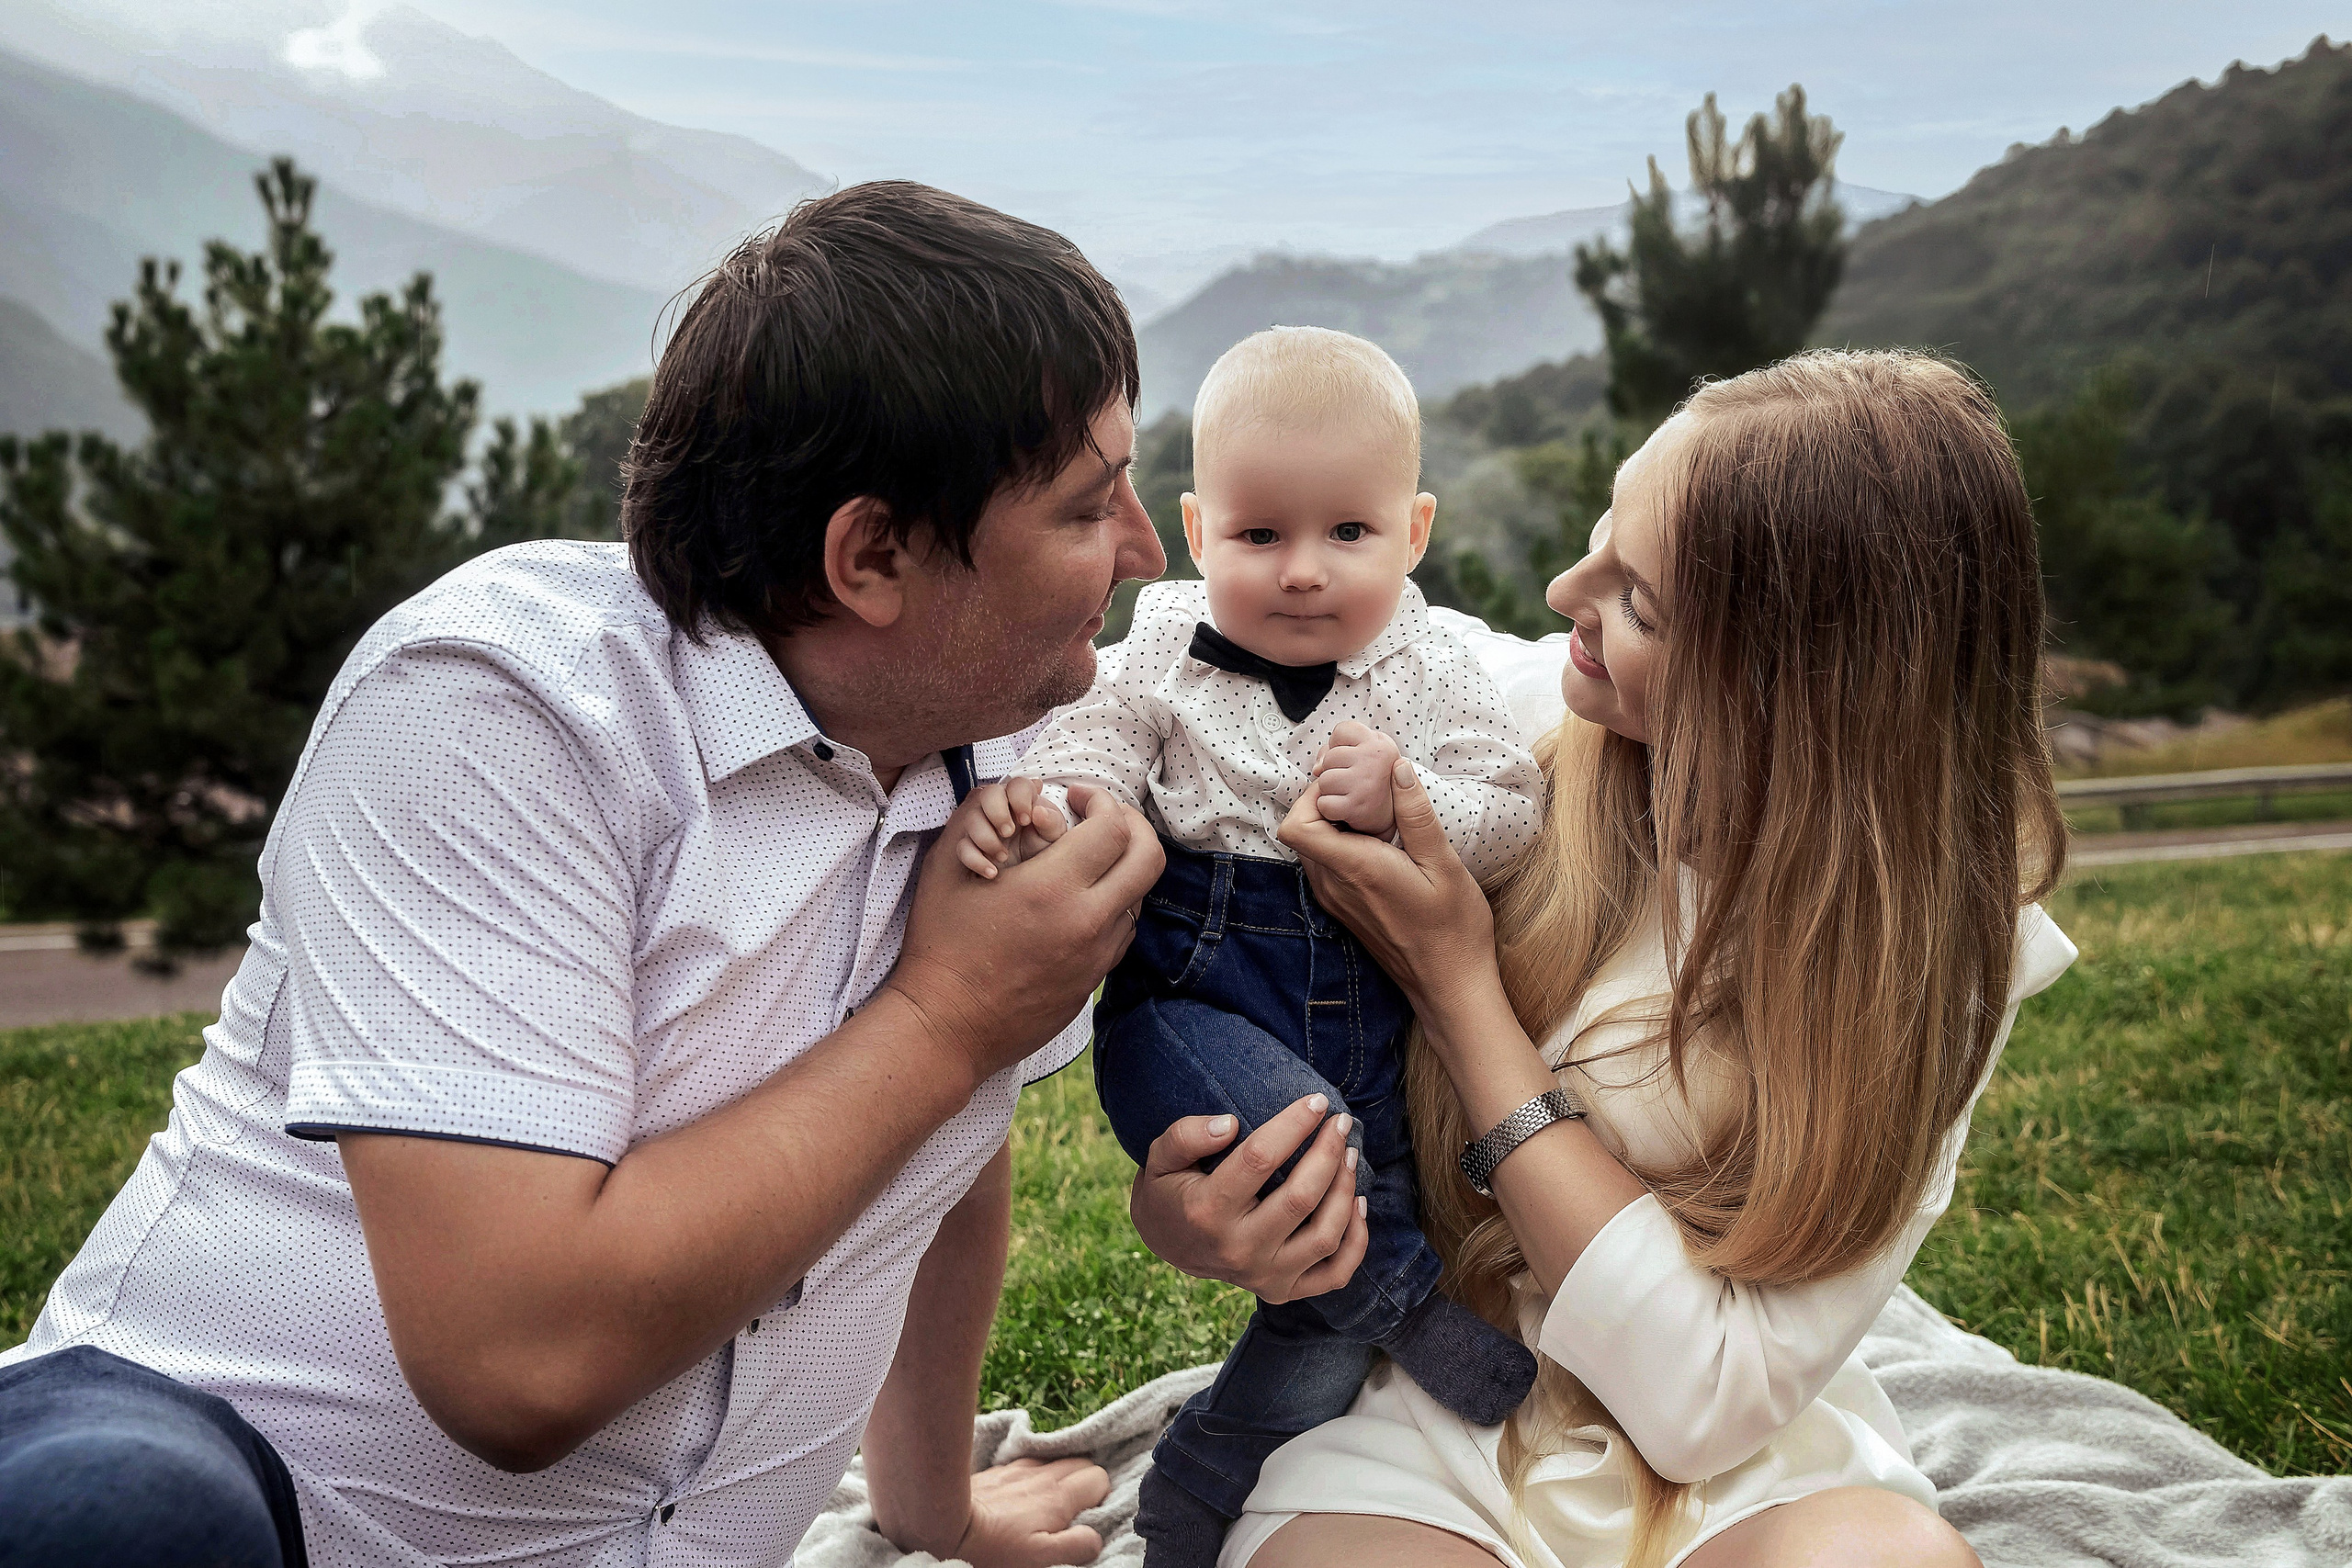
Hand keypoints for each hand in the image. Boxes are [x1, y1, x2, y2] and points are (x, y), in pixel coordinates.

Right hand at [893, 783, 1161, 1089]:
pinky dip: (1109, 909)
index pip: (1114, 826)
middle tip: (1101, 819)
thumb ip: (989, 821)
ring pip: (1138, 898)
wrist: (945, 1024)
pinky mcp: (1093, 982)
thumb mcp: (949, 865)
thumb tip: (1035, 805)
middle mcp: (1087, 921)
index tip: (1076, 796)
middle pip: (1148, 857)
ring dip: (1120, 870)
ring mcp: (1096, 957)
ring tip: (1084, 863)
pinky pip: (1120, 934)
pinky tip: (1075, 906)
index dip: (1100, 800)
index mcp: (1053, 887)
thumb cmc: (940, 943)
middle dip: (1133, 826)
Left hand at [944, 1457, 1111, 1567]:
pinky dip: (1034, 1474)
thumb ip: (1075, 1546)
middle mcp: (1042, 1476)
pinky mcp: (996, 1472)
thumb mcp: (1040, 1558)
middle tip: (1073, 1510)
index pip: (1098, 1478)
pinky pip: (1027, 1463)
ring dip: (1059, 1476)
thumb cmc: (993, 1549)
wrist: (943, 1526)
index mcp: (1058, 1497)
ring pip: (1054, 1460)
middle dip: (1084, 1483)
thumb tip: (1095, 1536)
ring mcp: (1017, 1470)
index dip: (1100, 1497)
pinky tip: (1022, 1493)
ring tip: (1050, 1501)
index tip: (1087, 1517)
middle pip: (1081, 1463)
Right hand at [954, 778, 1071, 878]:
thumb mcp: (1054, 838)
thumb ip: (1051, 822)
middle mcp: (999, 807)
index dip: (1020, 798)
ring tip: (1003, 856)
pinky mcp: (970, 846)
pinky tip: (992, 872)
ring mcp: (982, 824)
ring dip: (986, 839)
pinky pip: (962, 848)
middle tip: (1009, 833)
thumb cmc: (1043, 849)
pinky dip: (976, 861)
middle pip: (988, 794)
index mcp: (1022, 799)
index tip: (1026, 819)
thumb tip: (1038, 811)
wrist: (1029, 877)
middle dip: (997, 813)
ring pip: (972, 820)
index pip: (1018, 784)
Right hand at [1129, 1095, 1368, 1302]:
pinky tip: (1358, 1203)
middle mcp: (1237, 1249)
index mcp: (1206, 1211)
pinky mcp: (1282, 1291)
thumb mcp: (1161, 1156)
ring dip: (1346, 1190)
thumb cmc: (1170, 1190)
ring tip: (1350, 1154)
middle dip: (1329, 1152)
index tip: (1316, 1101)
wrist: (1169, 1245)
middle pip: (1300, 1198)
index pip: (1259, 1159)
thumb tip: (1230, 1125)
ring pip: (1325, 1236)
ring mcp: (1263, 1276)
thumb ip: (1186, 1135)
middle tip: (1341, 1122)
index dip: (1293, 1125)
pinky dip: (1356, 1240)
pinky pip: (1335, 1274)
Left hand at [1277, 757, 1498, 1017]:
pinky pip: (1325, 866)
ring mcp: (1335, 901)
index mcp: (1355, 869)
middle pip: (1300, 832)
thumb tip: (1396, 768)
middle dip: (1323, 802)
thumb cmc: (1453, 929)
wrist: (1449, 986)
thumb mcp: (1444, 865)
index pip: (1296, 826)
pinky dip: (1340, 845)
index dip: (1310, 795)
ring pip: (1311, 848)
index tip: (1346, 781)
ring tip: (1373, 811)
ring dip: (1332, 824)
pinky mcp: (1343, 909)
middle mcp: (1334, 886)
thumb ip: (1416, 815)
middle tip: (1362, 787)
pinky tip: (1377, 841)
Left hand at [1309, 721, 1402, 835]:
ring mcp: (1365, 783)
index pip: (1341, 730)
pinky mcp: (1356, 806)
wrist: (1397, 820)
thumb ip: (1340, 749)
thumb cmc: (1377, 784)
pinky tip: (1347, 810)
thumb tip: (1317, 767)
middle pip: (1329, 757)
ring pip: (1324, 780)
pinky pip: (1325, 803)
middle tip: (1355, 782)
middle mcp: (1374, 760)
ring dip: (1332, 791)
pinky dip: (1331, 810)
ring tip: (1351, 795)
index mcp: (1380, 744)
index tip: (1354, 760)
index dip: (1341, 746)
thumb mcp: (1369, 755)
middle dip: (1335, 771)